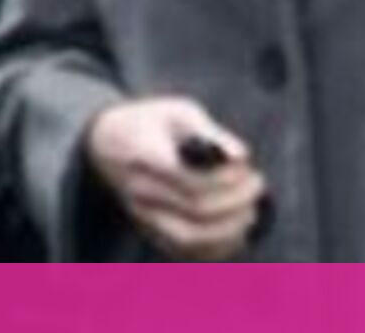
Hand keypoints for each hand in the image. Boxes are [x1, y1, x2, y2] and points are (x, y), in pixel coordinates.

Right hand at [86, 98, 265, 260]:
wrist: (106, 142)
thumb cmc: (149, 122)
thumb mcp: (178, 111)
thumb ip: (211, 133)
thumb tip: (241, 156)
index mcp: (145, 156)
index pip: (189, 179)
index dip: (225, 178)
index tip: (246, 165)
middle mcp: (140, 192)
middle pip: (195, 212)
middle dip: (236, 201)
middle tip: (257, 183)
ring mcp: (142, 216)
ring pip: (189, 239)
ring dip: (229, 229)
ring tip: (251, 210)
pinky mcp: (149, 231)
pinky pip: (184, 252)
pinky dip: (216, 248)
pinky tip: (237, 232)